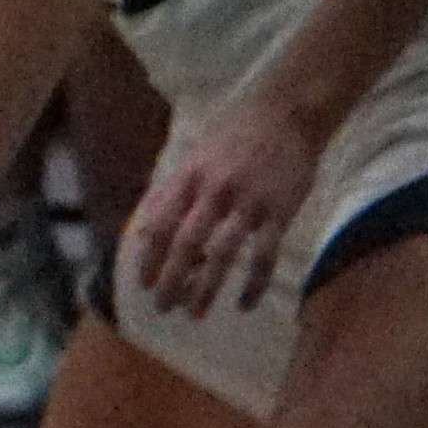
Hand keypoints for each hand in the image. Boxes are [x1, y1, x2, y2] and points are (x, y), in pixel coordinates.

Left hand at [127, 94, 323, 321]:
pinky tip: (243, 304)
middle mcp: (213, 191)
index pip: (160, 222)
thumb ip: (169, 191)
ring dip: (206, 287)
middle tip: (162, 307)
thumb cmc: (234, 134)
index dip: (149, 256)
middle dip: (171, 278)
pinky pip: (265, 255)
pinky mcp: (280, 213)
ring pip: (223, 253)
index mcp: (188, 177)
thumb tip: (143, 228)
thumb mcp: (193, 155)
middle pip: (186, 242)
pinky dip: (253, 283)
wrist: (285, 115)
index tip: (142, 282)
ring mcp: (248, 203)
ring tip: (194, 312)